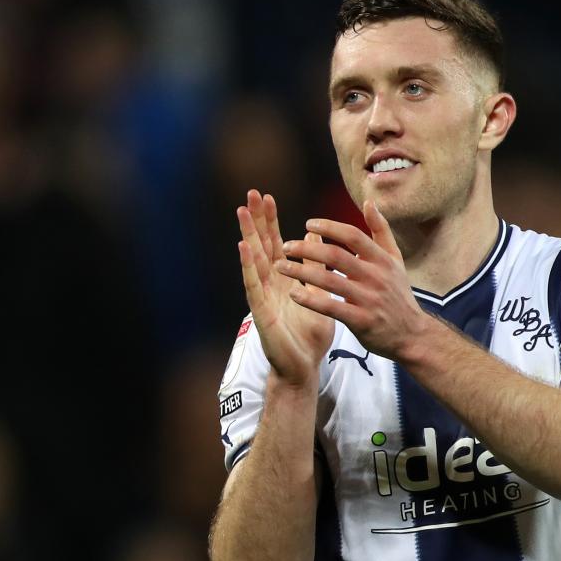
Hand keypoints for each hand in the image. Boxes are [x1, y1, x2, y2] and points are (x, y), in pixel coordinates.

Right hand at [237, 190, 334, 385]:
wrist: (304, 368)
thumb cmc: (310, 334)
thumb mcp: (319, 293)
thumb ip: (315, 266)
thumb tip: (315, 236)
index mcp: (285, 279)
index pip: (275, 243)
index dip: (270, 221)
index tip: (267, 196)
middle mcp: (270, 284)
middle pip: (262, 245)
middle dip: (256, 220)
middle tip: (251, 193)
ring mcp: (263, 297)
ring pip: (254, 261)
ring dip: (248, 235)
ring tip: (241, 212)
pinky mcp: (261, 312)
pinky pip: (254, 285)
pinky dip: (248, 266)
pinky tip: (244, 248)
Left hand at [274, 200, 428, 360]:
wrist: (412, 334)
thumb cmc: (398, 294)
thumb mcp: (395, 259)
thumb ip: (381, 231)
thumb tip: (368, 202)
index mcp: (382, 259)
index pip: (353, 236)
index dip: (329, 227)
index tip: (308, 223)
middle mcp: (376, 276)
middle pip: (337, 255)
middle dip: (308, 248)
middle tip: (287, 246)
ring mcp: (369, 299)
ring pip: (330, 280)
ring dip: (302, 271)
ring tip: (281, 266)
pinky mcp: (361, 321)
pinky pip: (332, 307)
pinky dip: (311, 300)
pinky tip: (294, 294)